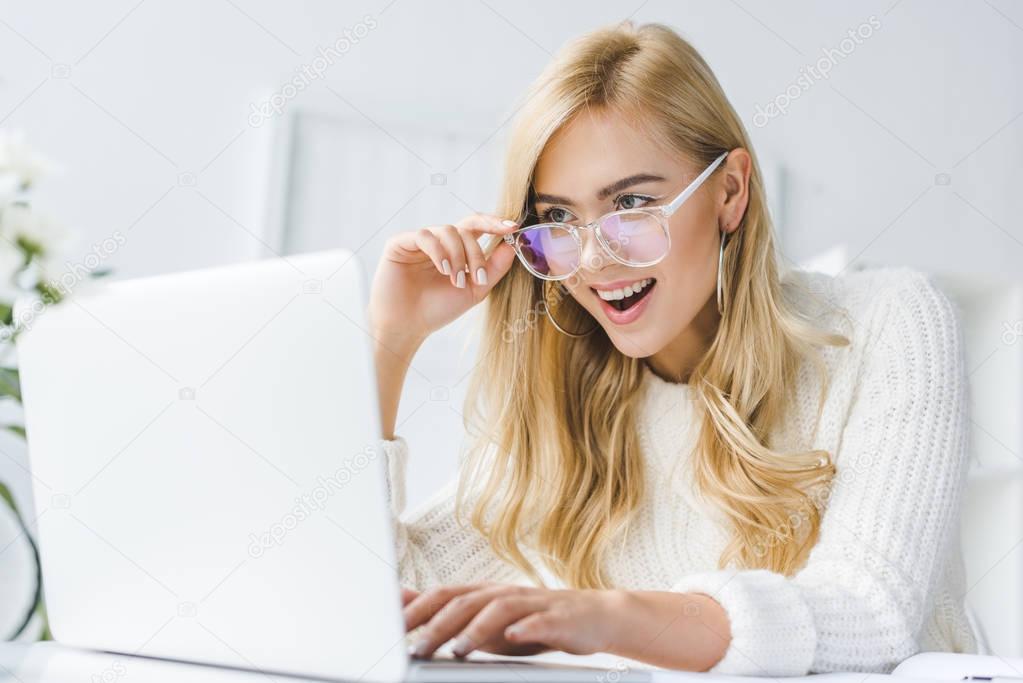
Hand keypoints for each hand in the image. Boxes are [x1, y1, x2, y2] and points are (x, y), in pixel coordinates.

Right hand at [368, 215, 517, 348]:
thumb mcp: (475, 289)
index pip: (477, 227)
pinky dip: (439, 251)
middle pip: (466, 230)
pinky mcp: (400, 243)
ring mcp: (419, 241)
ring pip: (448, 231)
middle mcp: (439, 242)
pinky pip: (425, 236)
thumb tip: (513, 245)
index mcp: (456, 250)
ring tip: (455, 280)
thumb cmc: (438, 309)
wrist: (408, 326)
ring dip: (458, 256)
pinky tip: (443, 269)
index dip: (494, 223)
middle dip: (476, 253)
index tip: (512, 228)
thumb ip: (495, 268)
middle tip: (478, 277)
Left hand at [403, 583, 621, 658]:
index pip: (443, 595)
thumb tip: (402, 600)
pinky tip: (512, 637)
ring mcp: (531, 604)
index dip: (416, 609)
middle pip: (465, 602)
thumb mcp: (485, 616)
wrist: (594, 617)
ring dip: (476, 628)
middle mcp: (503, 593)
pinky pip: (539, 621)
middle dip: (437, 623)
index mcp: (484, 594)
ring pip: (498, 609)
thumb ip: (446, 610)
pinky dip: (525, 628)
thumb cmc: (532, 620)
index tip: (390, 628)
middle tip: (416, 648)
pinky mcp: (556, 618)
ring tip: (457, 650)